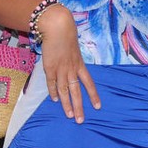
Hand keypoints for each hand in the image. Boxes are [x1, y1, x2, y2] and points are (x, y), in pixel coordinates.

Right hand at [39, 5, 100, 122]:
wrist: (58, 28)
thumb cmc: (66, 38)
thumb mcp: (75, 51)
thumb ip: (74, 62)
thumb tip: (73, 70)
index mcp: (80, 65)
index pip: (89, 83)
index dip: (93, 95)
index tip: (98, 107)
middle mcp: (72, 70)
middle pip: (77, 92)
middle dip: (79, 107)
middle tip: (80, 120)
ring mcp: (61, 70)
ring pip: (64, 91)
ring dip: (66, 104)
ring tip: (69, 115)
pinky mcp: (50, 68)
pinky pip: (52, 83)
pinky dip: (53, 92)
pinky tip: (55, 100)